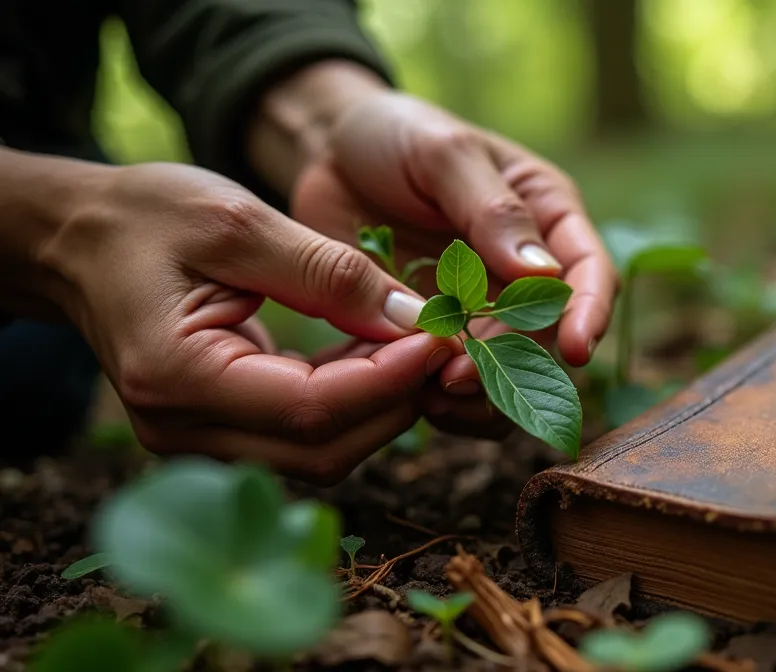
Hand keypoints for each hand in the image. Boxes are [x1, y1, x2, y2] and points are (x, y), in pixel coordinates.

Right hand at [42, 162, 457, 484]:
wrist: (77, 241)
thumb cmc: (145, 218)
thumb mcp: (238, 222)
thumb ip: (326, 273)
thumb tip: (414, 318)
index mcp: (177, 378)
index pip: (311, 410)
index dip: (391, 379)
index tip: (444, 335)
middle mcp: (182, 430)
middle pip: (324, 449)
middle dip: (396, 399)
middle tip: (442, 339)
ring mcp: (198, 442)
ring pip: (322, 453)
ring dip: (380, 403)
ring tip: (412, 338)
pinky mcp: (219, 434)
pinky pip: (304, 436)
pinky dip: (352, 401)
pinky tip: (375, 350)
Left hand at [250, 61, 616, 436]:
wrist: (329, 154)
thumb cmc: (397, 134)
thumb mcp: (443, 152)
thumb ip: (493, 210)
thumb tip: (545, 274)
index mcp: (547, 215)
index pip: (589, 271)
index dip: (589, 312)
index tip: (576, 348)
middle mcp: (526, 271)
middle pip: (547, 336)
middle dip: (512, 366)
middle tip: (457, 377)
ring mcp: (483, 308)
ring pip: (508, 371)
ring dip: (479, 394)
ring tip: (432, 395)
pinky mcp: (439, 334)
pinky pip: (456, 382)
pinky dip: (441, 398)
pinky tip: (412, 398)